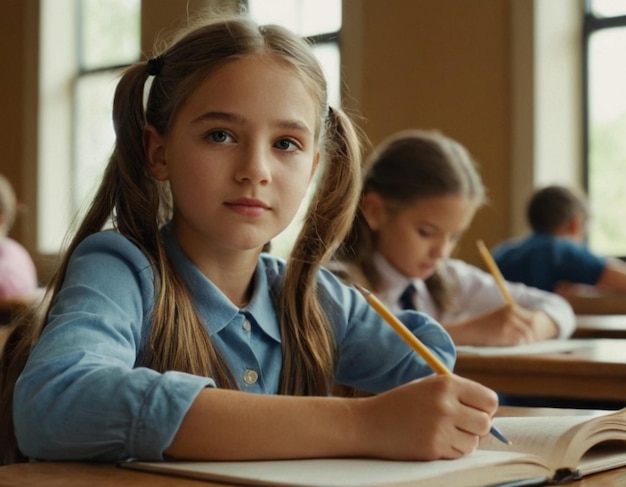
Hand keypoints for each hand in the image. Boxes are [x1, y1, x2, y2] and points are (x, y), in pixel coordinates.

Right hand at [355, 374, 497, 459]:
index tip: (475, 411)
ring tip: (443, 432)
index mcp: (446, 384)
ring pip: (474, 442)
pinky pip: (459, 454)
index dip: (485, 408)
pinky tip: (433, 440)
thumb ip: (458, 394)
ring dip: (463, 440)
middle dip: (476, 426)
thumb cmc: (401, 404)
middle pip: (486, 423)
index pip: (490, 400)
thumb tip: (490, 412)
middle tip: (460, 424)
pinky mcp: (434, 448)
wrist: (369, 423)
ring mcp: (440, 428)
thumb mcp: (428, 387)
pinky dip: (451, 450)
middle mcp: (446, 404)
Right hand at [445, 304, 556, 345]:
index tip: (538, 337)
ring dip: (527, 342)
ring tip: (525, 348)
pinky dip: (520, 346)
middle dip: (534, 336)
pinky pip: (520, 341)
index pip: (533, 319)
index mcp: (511, 308)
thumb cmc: (484, 327)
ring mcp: (509, 323)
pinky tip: (515, 348)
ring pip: (528, 335)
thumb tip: (534, 332)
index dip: (537, 329)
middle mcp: (511, 313)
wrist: (468, 331)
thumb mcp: (499, 318)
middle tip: (534, 344)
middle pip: (533, 327)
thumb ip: (514, 321)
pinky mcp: (506, 334)